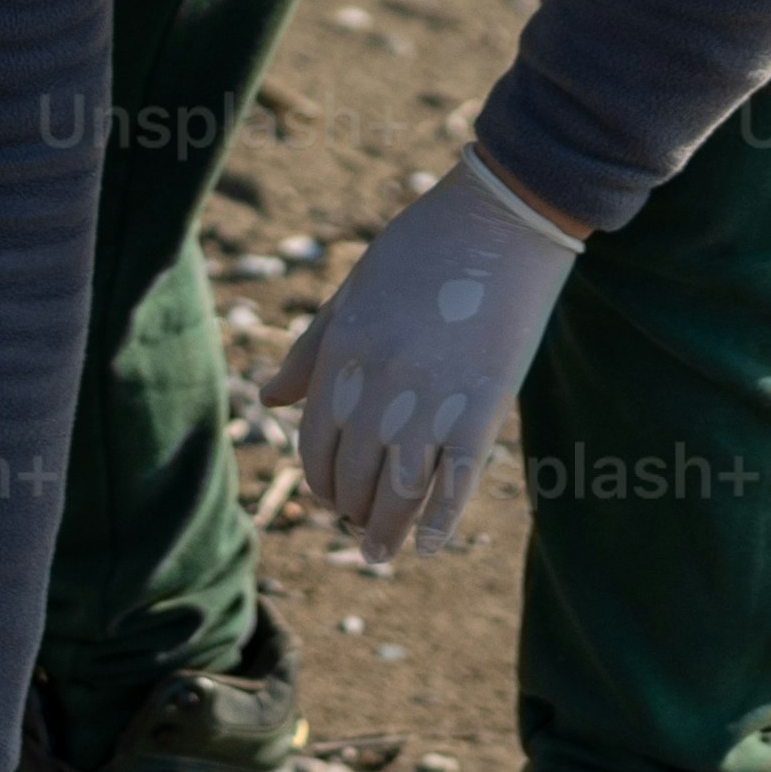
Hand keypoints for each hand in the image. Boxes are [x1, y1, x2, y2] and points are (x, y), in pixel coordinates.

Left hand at [259, 151, 584, 565]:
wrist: (501, 221)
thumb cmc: (422, 248)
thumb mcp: (353, 292)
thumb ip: (311, 351)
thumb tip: (269, 401)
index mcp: (343, 356)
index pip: (316, 444)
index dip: (319, 479)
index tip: (329, 495)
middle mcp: (379, 389)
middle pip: (355, 476)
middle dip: (351, 508)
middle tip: (356, 526)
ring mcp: (431, 404)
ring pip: (399, 491)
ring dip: (385, 528)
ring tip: (379, 550)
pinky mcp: (482, 412)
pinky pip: (456, 483)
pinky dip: (439, 522)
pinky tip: (426, 546)